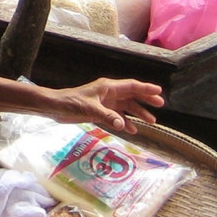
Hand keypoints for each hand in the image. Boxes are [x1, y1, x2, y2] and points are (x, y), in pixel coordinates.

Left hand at [41, 78, 164, 133]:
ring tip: (151, 122)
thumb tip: (123, 125)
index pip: (131, 86)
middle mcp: (109, 93)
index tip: (159, 91)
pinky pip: (117, 116)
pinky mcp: (100, 111)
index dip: (146, 88)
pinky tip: (131, 130)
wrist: (56, 107)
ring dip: (137, 113)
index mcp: (108, 87)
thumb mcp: (90, 110)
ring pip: (126, 107)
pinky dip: (125, 122)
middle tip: (160, 105)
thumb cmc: (71, 103)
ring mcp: (105, 102)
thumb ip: (107, 117)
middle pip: (132, 95)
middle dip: (146, 100)